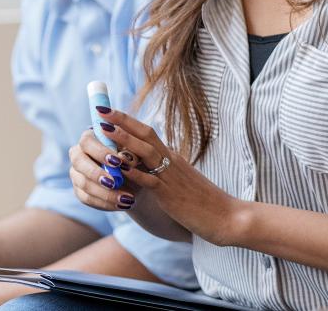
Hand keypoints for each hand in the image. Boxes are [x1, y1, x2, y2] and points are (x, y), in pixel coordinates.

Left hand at [68, 106, 242, 244]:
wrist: (226, 216)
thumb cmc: (205, 202)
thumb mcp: (182, 181)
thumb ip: (166, 172)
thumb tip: (149, 166)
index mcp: (173, 158)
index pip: (149, 133)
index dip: (128, 121)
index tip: (109, 112)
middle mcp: (172, 162)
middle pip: (145, 135)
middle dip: (122, 122)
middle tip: (101, 110)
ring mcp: (171, 177)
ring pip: (145, 152)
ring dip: (124, 140)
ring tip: (103, 129)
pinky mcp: (171, 195)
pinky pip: (150, 180)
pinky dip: (134, 173)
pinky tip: (118, 167)